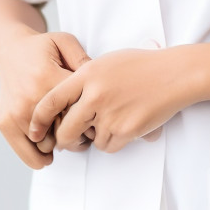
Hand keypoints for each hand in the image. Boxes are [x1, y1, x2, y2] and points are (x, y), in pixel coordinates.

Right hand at [0, 28, 91, 168]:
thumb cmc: (42, 48)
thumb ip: (83, 60)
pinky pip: (27, 153)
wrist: (10, 51)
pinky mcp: (5, 124)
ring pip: (47, 145)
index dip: (91, 115)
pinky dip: (40, 157)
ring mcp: (16, 114)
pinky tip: (51, 151)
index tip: (97, 116)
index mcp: (48, 78)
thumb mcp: (65, 42)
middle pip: (63, 130)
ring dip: (60, 145)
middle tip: (88, 132)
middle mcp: (30, 99)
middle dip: (79, 134)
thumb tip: (99, 82)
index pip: (77, 108)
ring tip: (69, 136)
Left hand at [28, 46, 195, 153]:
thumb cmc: (141, 65)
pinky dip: (113, 141)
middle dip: (64, 140)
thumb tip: (64, 104)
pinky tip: (124, 124)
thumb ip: (84, 79)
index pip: (51, 101)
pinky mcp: (126, 129)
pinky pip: (108, 146)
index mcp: (87, 74)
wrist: (174, 74)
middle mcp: (95, 94)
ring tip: (114, 118)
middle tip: (68, 140)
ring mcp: (110, 113)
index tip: (35, 130)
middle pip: (65, 130)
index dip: (38, 120)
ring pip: (89, 140)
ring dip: (96, 137)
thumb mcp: (106, 62)